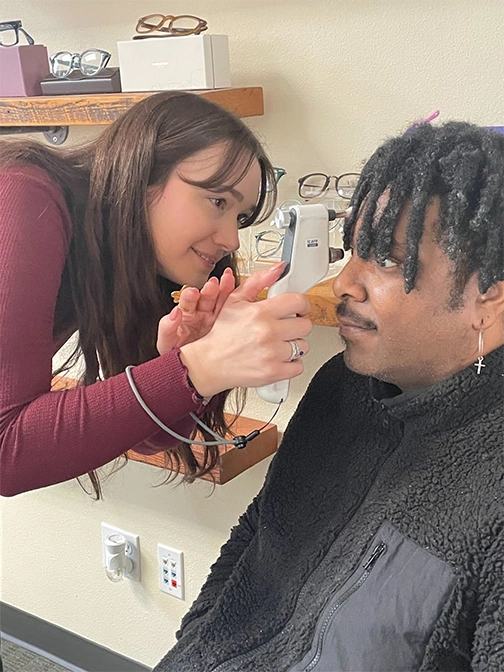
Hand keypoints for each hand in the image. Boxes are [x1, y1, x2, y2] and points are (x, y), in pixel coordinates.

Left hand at [157, 268, 235, 353]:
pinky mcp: (229, 326)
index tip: (192, 293)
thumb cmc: (178, 355)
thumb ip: (167, 327)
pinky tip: (242, 293)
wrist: (192, 371)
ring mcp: (217, 319)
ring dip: (225, 290)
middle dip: (210, 290)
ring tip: (228, 280)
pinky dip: (238, 301)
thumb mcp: (167, 343)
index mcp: (187, 315)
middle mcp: (202, 314)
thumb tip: (174, 313)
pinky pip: (235, 311)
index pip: (188, 302)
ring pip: (222, 301)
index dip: (190, 297)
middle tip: (213, 284)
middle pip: (206, 298)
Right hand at [179, 262, 312, 396]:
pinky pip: (298, 366)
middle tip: (287, 327)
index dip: (302, 304)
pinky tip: (279, 358)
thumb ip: (258, 281)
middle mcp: (268, 332)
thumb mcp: (235, 300)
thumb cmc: (222, 333)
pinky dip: (291, 364)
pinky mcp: (273, 372)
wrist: (210, 363)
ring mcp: (272, 353)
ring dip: (294, 345)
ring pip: (303, 346)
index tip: (299, 308)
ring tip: (279, 344)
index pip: (298, 302)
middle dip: (298, 325)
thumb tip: (278, 268)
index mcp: (260, 312)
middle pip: (305, 325)